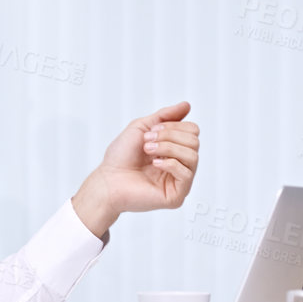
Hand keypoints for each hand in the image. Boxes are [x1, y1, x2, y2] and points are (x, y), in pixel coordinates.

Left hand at [72, 102, 200, 236]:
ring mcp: (179, 181)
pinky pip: (187, 174)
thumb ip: (166, 115)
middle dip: (170, 136)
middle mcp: (180, 164)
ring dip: (168, 148)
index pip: (192, 131)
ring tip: (148, 151)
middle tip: (147, 142)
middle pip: (194, 142)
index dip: (174, 126)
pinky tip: (154, 164)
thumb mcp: (142, 127)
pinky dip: (170, 164)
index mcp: (175, 148)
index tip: (151, 131)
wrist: (108, 179)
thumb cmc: (121, 156)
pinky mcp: (176, 195)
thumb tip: (187, 105)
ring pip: (193, 156)